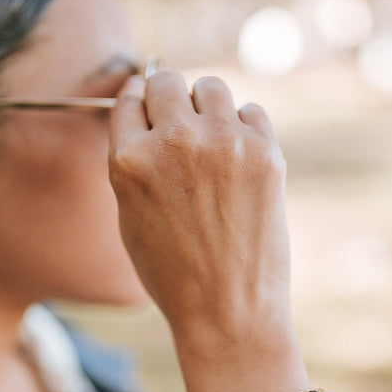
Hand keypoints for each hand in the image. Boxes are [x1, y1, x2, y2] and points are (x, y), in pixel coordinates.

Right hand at [109, 70, 291, 345]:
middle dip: (169, 98)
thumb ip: (132, 163)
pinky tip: (239, 164)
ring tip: (212, 143)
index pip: (129, 98)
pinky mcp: (263, 152)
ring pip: (211, 87)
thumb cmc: (173, 273)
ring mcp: (222, 143)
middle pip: (167, 81)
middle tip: (180, 126)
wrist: (227, 310)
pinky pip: (251, 113)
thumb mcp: (130, 218)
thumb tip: (143, 116)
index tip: (147, 107)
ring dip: (207, 107)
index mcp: (129, 160)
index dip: (138, 102)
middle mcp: (174, 141)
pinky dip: (244, 130)